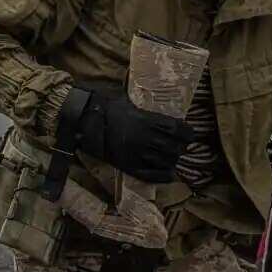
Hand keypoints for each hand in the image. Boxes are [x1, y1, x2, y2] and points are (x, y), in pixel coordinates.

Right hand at [58, 88, 192, 182]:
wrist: (82, 120)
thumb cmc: (103, 105)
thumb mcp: (125, 98)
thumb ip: (141, 104)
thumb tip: (151, 95)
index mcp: (145, 120)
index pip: (177, 130)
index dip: (187, 133)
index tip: (189, 134)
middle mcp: (144, 139)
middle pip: (173, 147)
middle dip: (180, 148)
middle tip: (180, 146)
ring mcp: (136, 154)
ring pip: (164, 162)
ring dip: (172, 160)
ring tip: (173, 158)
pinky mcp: (127, 165)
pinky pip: (150, 175)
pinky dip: (162, 176)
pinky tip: (168, 174)